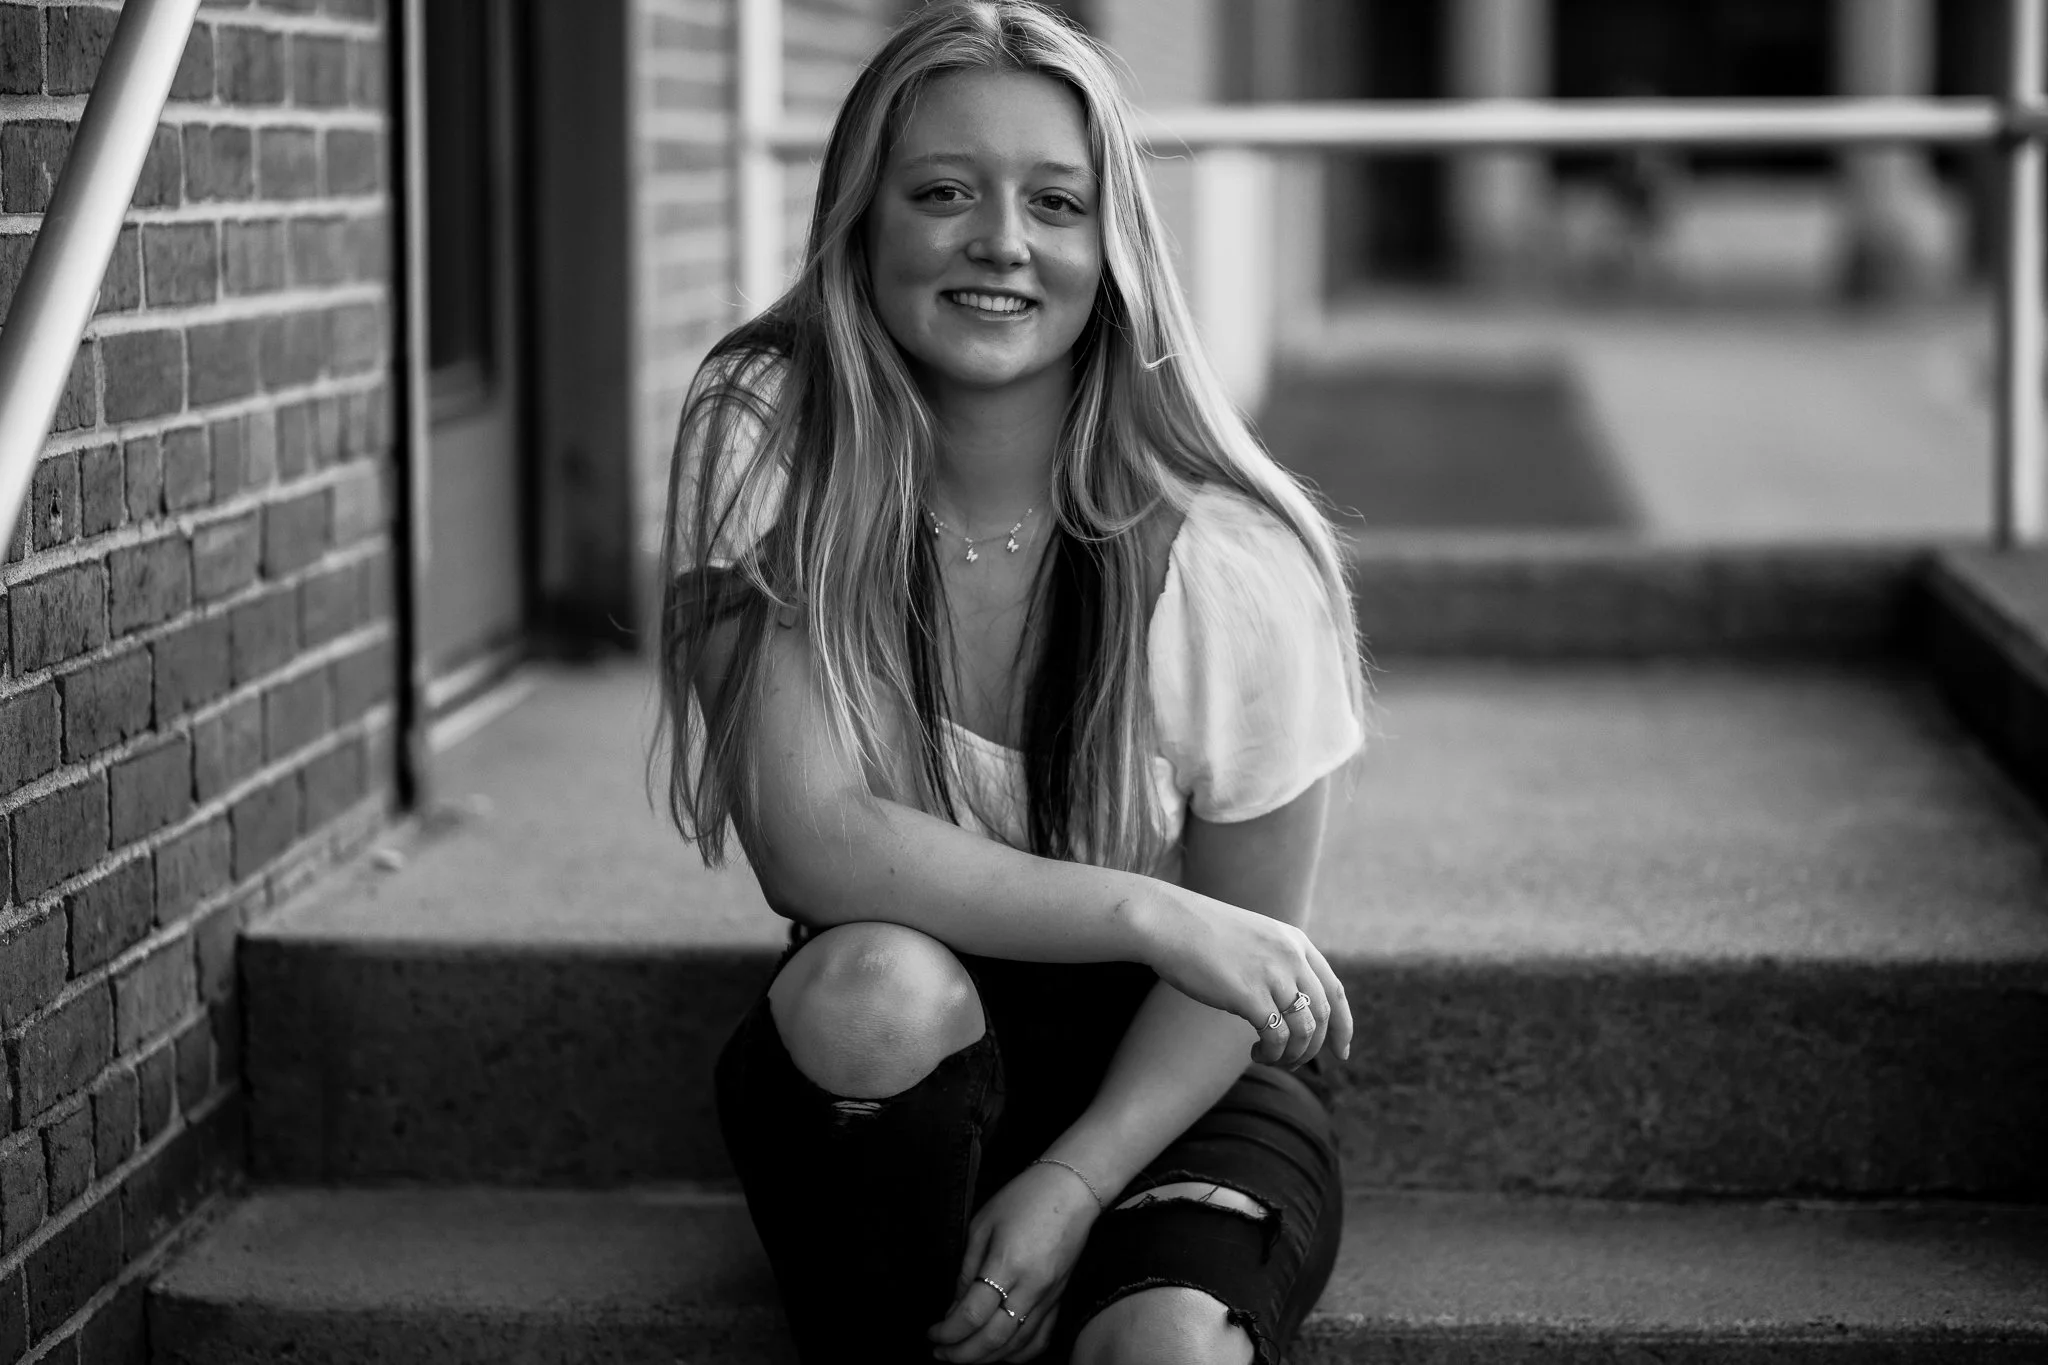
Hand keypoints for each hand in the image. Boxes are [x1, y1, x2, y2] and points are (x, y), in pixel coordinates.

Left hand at [928, 1162, 1098, 1361]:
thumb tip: (954, 1308)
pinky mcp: (1060, 1299)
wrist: (1072, 1189)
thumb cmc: (1024, 1198)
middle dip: (962, 1354)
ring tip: (963, 1356)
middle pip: (994, 1338)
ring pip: (1018, 1346)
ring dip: (987, 1358)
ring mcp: (1049, 1297)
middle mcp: (1031, 1287)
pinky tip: (1000, 1353)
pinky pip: (1040, 1339)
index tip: (932, 1334)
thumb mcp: (982, 1225)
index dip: (947, 1332)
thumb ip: (967, 1270)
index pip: (972, 1315)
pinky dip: (1018, 1354)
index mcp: (1007, 1263)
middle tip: (940, 1353)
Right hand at [1137, 886, 1353, 1067]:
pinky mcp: (1250, 994)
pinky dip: (1273, 1054)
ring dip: (1293, 1055)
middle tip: (1296, 1063)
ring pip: (1304, 1030)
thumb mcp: (1253, 940)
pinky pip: (1277, 1037)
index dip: (1344, 1025)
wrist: (1167, 923)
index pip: (1335, 990)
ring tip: (1270, 1058)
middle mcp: (1291, 956)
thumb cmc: (1200, 934)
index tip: (1342, 1052)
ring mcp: (1273, 974)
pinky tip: (1256, 1053)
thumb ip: (1276, 963)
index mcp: (1295, 942)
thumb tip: (1289, 1005)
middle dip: (1316, 1047)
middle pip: (1324, 1015)